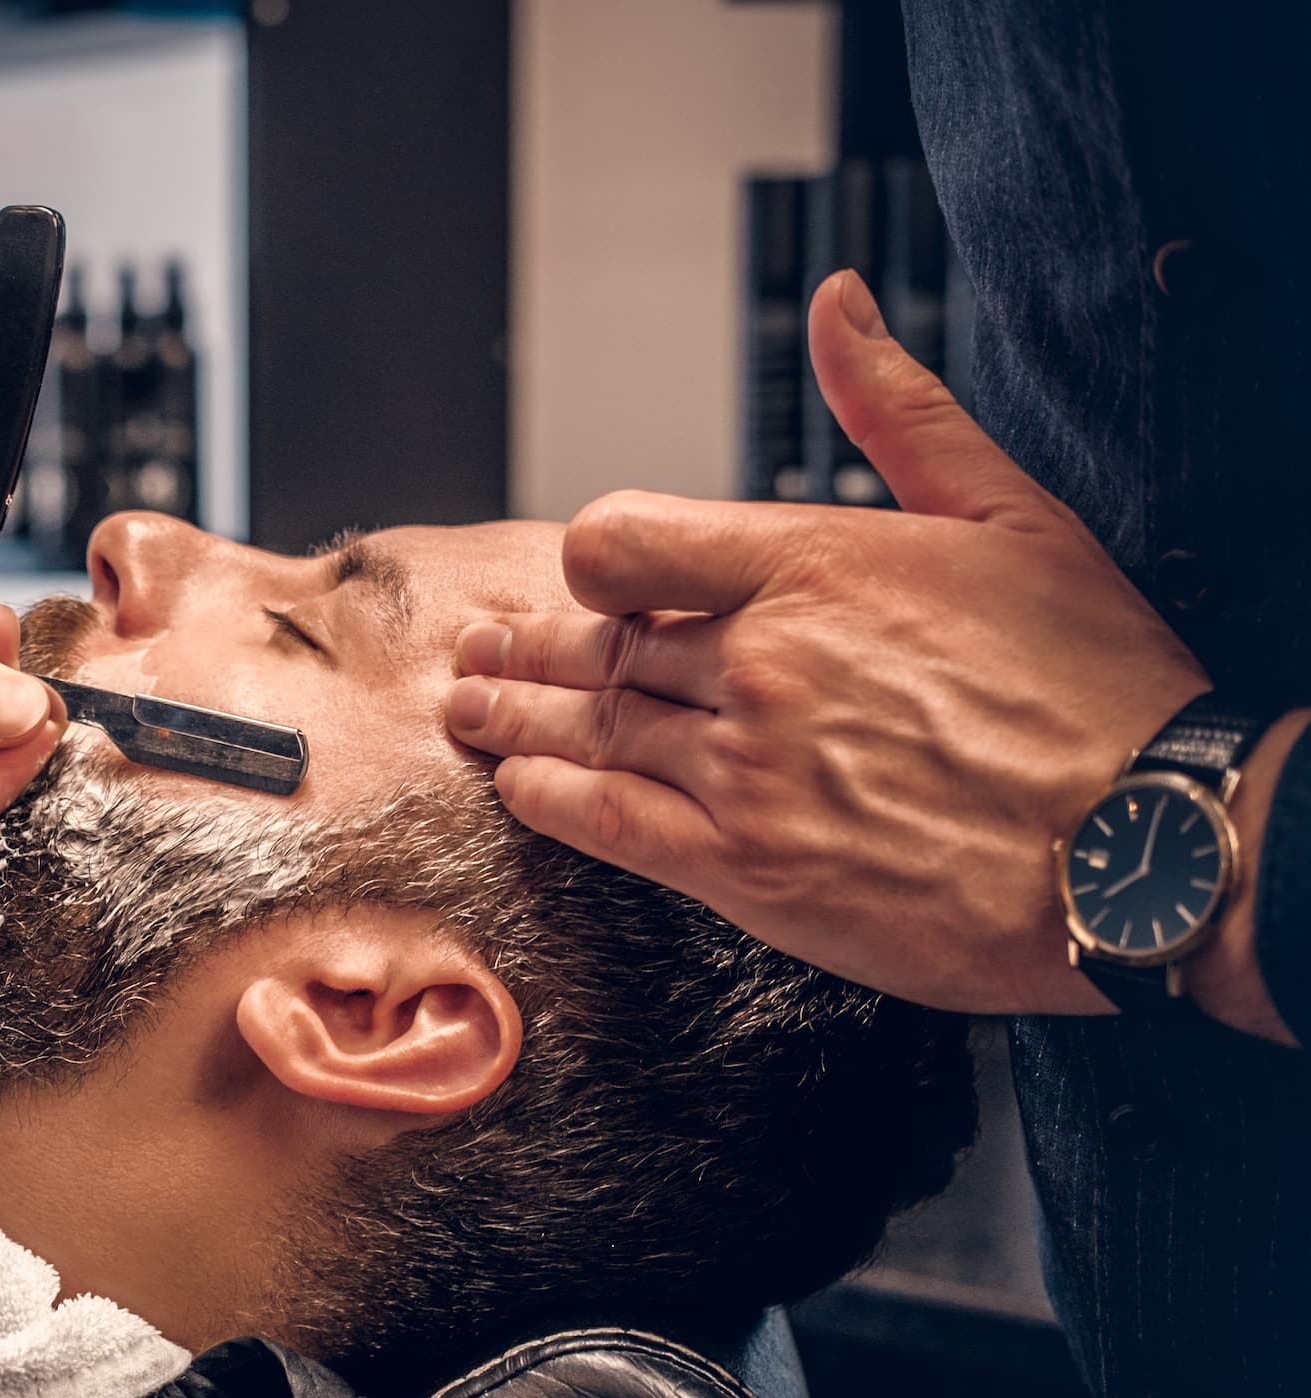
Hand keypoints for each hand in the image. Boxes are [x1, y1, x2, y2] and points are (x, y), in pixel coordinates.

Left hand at [445, 267, 1294, 1040]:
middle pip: (603, 644)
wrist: (1146, 848)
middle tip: (484, 647)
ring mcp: (745, 769)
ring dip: (517, 715)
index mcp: (812, 566)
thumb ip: (899, 410)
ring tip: (472, 706)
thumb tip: (838, 306)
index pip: (627, 541)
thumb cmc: (1098, 687)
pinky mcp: (747, 871)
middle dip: (532, 644)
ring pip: (593, 727)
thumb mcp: (1011, 514)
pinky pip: (609, 822)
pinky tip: (518, 784)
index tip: (585, 577)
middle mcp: (760, 663)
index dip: (595, 561)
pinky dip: (550, 798)